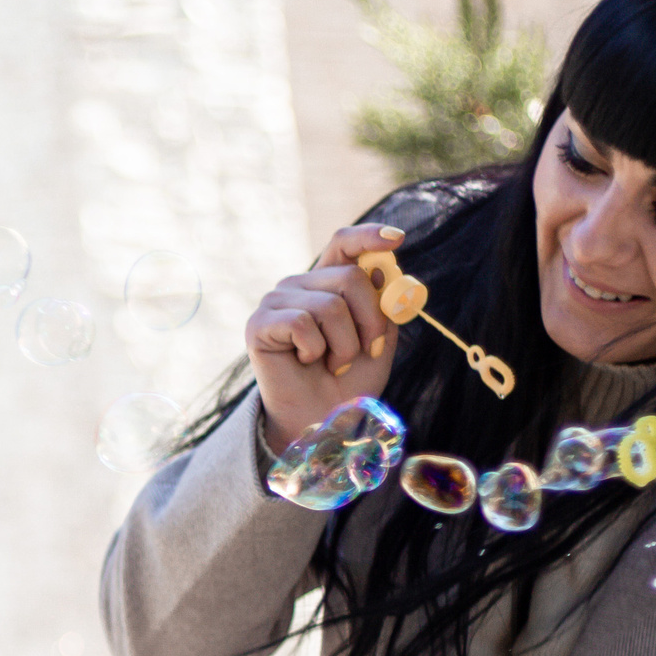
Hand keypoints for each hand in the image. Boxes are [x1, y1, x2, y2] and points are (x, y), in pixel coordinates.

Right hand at [249, 223, 408, 452]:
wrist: (323, 419)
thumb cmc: (349, 380)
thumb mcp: (380, 338)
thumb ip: (384, 303)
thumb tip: (383, 268)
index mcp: (328, 282)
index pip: (344, 243)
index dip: (369, 236)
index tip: (397, 240)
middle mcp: (300, 285)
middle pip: (350, 276)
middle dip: (371, 319)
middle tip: (368, 350)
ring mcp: (276, 301)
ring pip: (330, 305)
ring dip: (345, 345)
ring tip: (334, 364)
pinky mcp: (259, 324)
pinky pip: (302, 324)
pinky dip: (315, 350)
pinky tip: (305, 363)